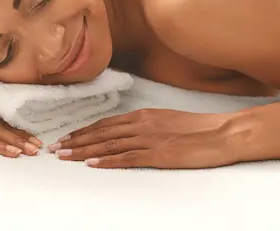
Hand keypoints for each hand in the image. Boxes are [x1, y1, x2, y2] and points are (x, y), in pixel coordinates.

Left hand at [48, 109, 237, 168]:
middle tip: (56, 148)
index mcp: (144, 115)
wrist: (222, 133)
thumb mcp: (168, 119)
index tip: (68, 137)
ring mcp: (149, 140)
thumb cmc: (199, 127)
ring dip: (84, 151)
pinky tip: (93, 164)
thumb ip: (147, 124)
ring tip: (66, 156)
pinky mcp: (159, 155)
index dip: (84, 131)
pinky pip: (127, 158)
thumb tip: (130, 131)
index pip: (106, 123)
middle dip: (76, 141)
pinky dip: (108, 161)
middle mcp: (142, 124)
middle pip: (102, 133)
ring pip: (109, 145)